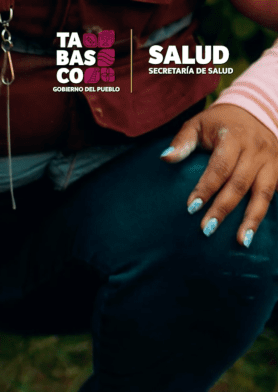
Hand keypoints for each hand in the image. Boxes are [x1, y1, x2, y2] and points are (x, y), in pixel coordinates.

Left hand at [161, 103, 277, 246]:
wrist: (255, 110)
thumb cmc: (218, 123)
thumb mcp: (197, 124)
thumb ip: (182, 142)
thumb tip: (165, 159)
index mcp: (233, 137)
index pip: (219, 167)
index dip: (205, 188)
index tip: (191, 208)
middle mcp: (256, 149)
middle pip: (239, 184)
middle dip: (223, 208)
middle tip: (206, 229)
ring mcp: (272, 160)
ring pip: (264, 193)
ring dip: (252, 218)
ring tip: (241, 241)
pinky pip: (275, 194)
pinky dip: (267, 213)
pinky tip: (256, 231)